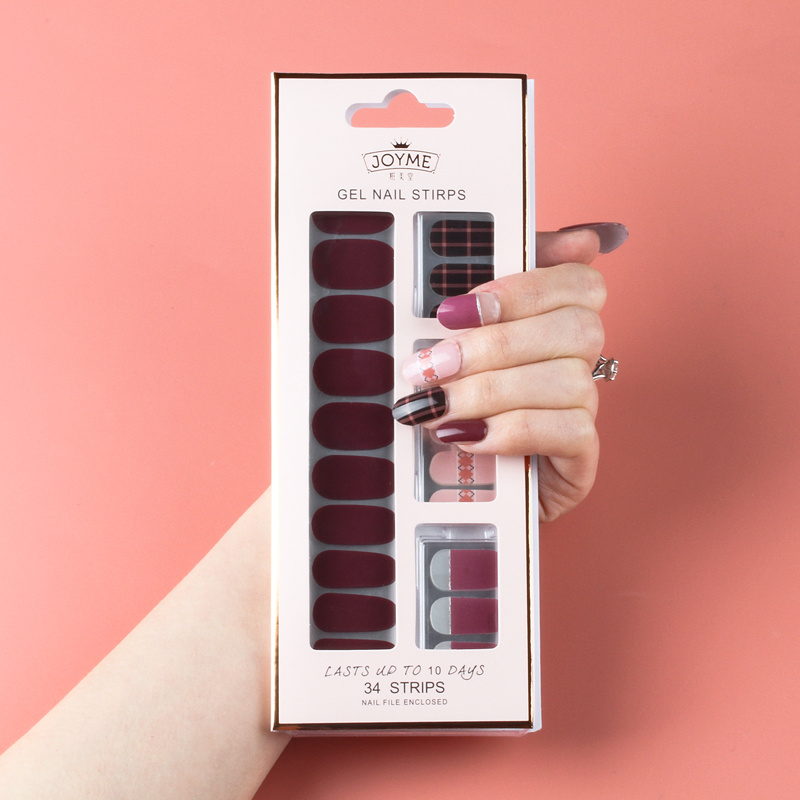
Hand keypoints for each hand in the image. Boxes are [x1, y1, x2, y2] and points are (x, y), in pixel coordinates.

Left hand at [392, 223, 626, 521]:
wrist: (445, 482)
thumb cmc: (454, 399)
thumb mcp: (460, 336)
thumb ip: (499, 284)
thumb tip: (583, 237)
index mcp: (555, 319)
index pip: (580, 281)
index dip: (521, 289)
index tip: (456, 309)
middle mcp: (580, 361)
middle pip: (578, 328)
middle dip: (493, 345)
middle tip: (431, 366)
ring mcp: (584, 410)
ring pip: (569, 379)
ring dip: (490, 391)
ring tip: (436, 406)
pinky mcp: (582, 458)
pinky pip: (571, 431)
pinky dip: (512, 430)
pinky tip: (467, 438)